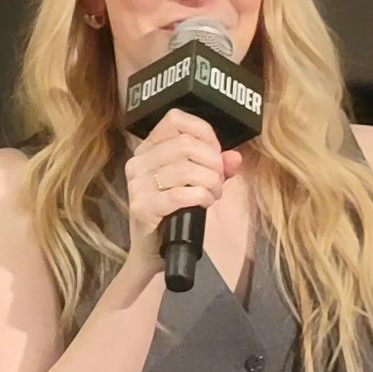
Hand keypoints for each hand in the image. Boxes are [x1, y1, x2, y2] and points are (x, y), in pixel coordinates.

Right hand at [123, 108, 241, 273]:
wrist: (152, 251)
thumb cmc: (173, 213)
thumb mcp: (194, 183)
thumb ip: (215, 167)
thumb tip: (235, 157)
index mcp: (147, 150)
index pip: (175, 120)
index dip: (204, 133)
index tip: (216, 154)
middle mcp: (138, 163)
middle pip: (185, 144)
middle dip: (212, 162)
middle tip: (219, 181)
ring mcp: (137, 186)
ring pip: (185, 169)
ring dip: (210, 182)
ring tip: (214, 194)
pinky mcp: (142, 208)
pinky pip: (180, 194)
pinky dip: (201, 196)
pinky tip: (205, 202)